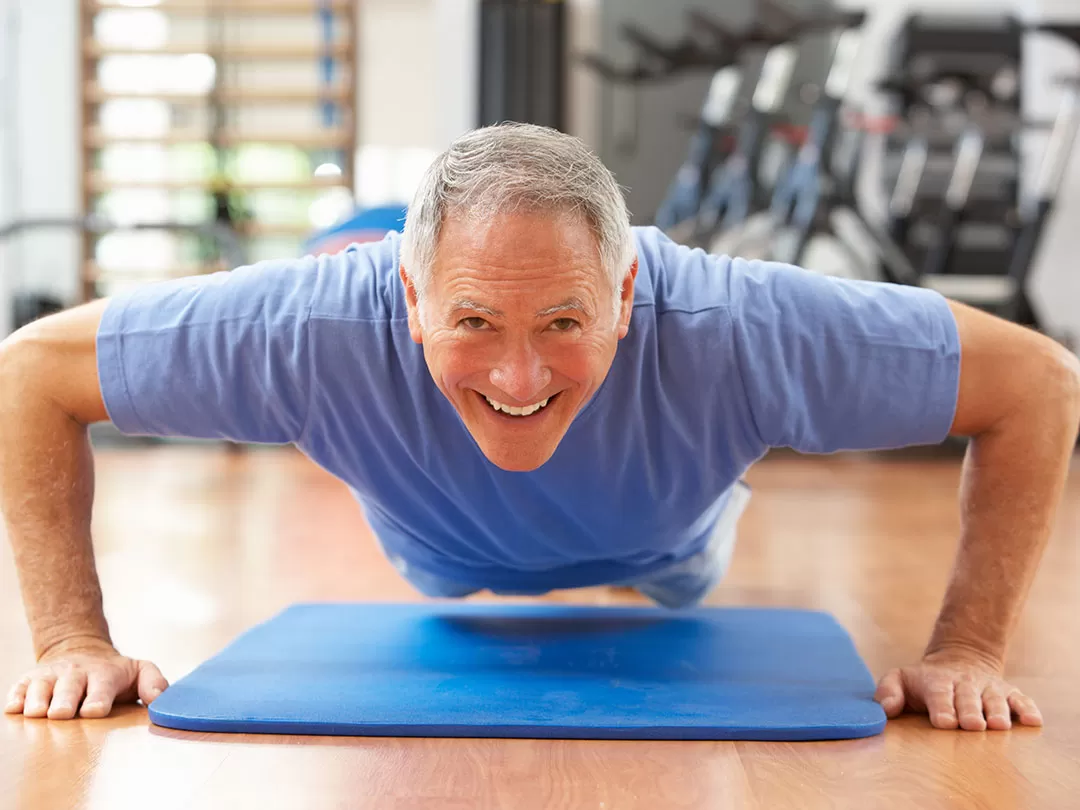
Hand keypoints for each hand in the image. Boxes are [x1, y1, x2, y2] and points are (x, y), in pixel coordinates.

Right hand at [4, 638, 167, 719]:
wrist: (82, 652)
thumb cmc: (113, 673)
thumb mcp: (140, 671)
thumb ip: (154, 683)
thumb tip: (159, 700)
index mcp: (104, 673)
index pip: (102, 686)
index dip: (98, 698)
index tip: (94, 711)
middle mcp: (76, 673)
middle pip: (69, 687)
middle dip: (65, 701)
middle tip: (61, 714)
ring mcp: (51, 676)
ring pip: (41, 687)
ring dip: (38, 700)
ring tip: (37, 713)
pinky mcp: (30, 680)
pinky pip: (19, 687)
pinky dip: (15, 696)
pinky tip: (13, 708)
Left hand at [874, 647, 1041, 730]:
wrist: (961, 658)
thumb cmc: (925, 681)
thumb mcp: (901, 678)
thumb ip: (888, 691)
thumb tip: (885, 710)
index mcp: (937, 681)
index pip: (938, 694)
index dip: (942, 707)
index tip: (944, 722)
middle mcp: (964, 683)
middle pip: (968, 698)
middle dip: (970, 711)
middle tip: (973, 725)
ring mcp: (988, 687)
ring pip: (995, 699)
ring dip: (998, 711)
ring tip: (999, 725)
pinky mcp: (1008, 692)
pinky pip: (1021, 699)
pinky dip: (1027, 709)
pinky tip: (1032, 720)